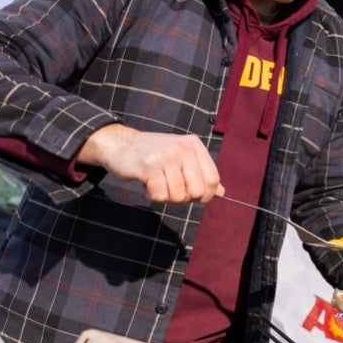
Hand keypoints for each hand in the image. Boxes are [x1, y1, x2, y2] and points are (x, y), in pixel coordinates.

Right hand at [78, 123, 223, 202]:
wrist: (120, 144)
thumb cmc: (153, 156)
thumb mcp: (181, 159)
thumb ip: (201, 174)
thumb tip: (222, 192)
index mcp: (194, 145)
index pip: (213, 180)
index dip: (205, 195)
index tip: (191, 194)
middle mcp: (182, 147)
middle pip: (197, 191)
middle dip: (184, 198)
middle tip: (169, 188)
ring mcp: (166, 155)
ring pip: (177, 196)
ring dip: (165, 196)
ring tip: (156, 182)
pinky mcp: (149, 166)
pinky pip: (160, 196)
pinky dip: (152, 196)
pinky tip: (147, 183)